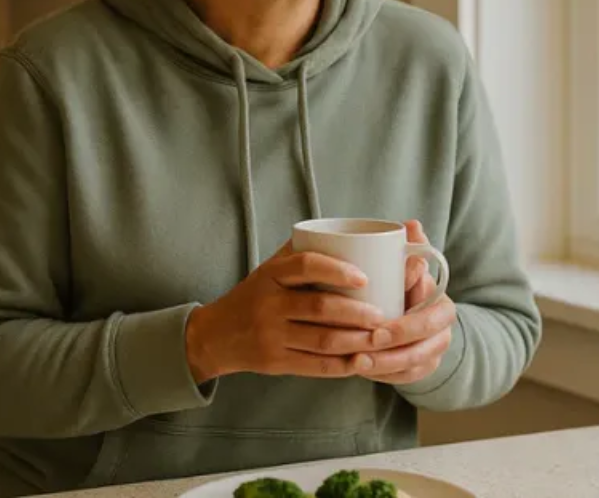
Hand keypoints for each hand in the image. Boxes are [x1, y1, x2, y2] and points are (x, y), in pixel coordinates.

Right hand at [185, 240, 387, 383]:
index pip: (307, 265)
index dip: (338, 270)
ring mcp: (271, 335)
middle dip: (357, 313)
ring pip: (322, 340)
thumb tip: (349, 233)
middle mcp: (269, 304)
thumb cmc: (254, 296)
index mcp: (271, 274)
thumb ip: (300, 251)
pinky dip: (342, 365)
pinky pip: (315, 366)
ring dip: (356, 341)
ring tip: (379, 338)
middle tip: (382, 315)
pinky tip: (361, 361)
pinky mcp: (275, 362)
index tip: (365, 277)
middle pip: (320, 307)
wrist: (216, 335)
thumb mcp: (269, 269)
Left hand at [358, 220, 457, 384]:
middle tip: (365, 344)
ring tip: (356, 362)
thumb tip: (411, 224)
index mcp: (442, 306)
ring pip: (412, 366)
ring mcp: (432, 355)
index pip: (429, 317)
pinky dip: (383, 376)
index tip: (378, 323)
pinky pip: (404, 378)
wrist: (416, 315)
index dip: (405, 323)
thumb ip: (411, 249)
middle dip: (393, 348)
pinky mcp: (420, 371)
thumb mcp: (410, 267)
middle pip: (422, 346)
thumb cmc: (406, 286)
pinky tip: (360, 371)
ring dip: (384, 366)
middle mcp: (442, 333)